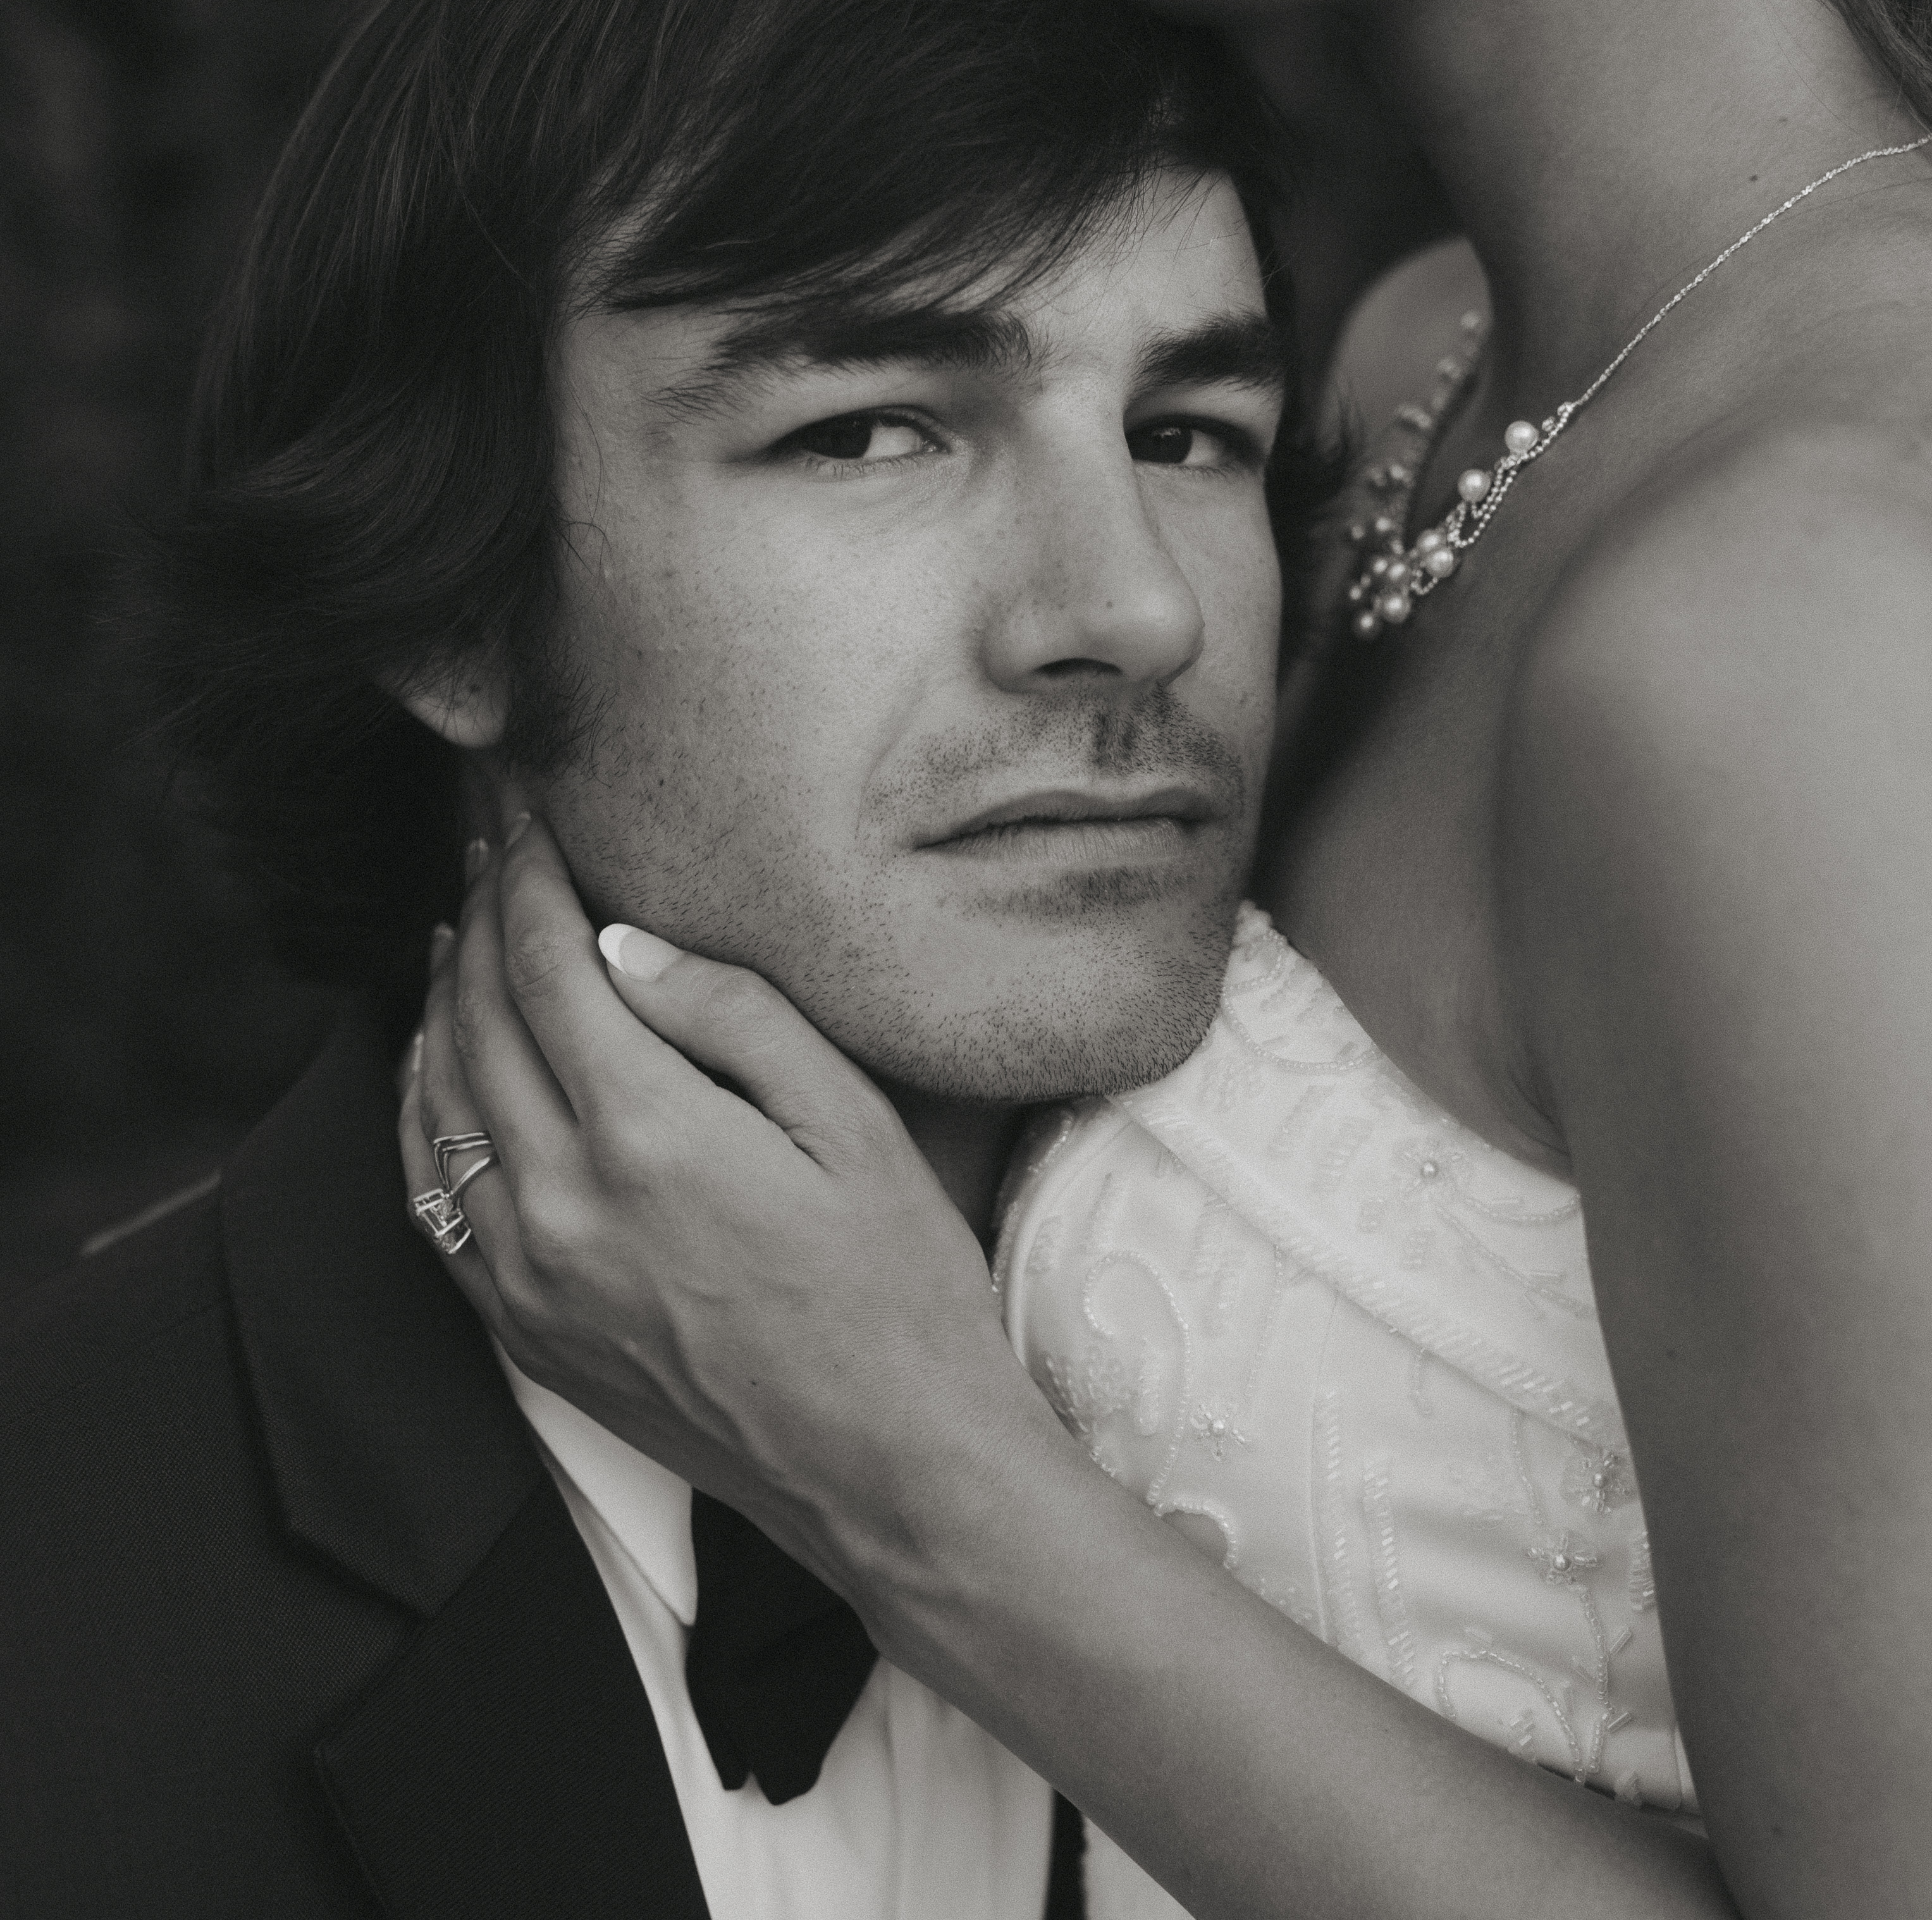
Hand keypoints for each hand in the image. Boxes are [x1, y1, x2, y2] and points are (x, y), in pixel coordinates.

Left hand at [396, 813, 1027, 1606]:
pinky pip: (429, 1194)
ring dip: (440, 1001)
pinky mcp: (521, 1331)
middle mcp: (559, 1202)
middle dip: (479, 913)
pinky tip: (437, 1066)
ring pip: (436, 1100)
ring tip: (460, 932)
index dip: (528, 870)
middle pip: (479, 1016)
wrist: (889, 1470)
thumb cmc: (899, 1291)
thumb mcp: (856, 1126)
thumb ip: (734, 1017)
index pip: (549, 962)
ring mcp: (526, 1275)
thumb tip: (624, 944)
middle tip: (488, 843)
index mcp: (648, 1135)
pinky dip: (420, 1109)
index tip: (521, 808)